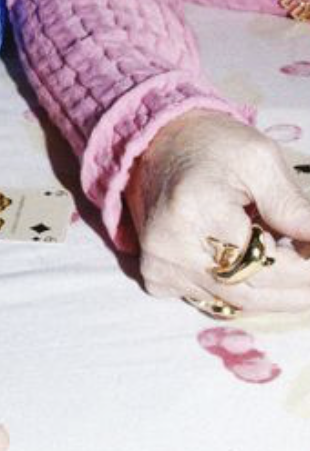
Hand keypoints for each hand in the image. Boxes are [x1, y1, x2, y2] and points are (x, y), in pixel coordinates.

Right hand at [126, 110, 309, 313]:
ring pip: (235, 303)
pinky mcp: (158, 278)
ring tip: (297, 269)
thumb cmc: (212, 146)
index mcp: (196, 210)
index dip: (306, 269)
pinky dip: (244, 292)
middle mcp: (171, 247)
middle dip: (296, 288)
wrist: (156, 146)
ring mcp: (160, 267)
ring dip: (274, 292)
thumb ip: (294, 206)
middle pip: (250, 292)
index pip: (264, 263)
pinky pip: (214, 301)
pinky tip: (257, 269)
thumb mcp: (261, 160)